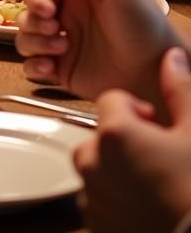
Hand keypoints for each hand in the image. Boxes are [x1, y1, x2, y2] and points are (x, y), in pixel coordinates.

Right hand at [16, 0, 182, 108]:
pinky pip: (31, 67)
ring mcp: (61, 44)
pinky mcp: (61, 70)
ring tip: (61, 48)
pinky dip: (33, 66)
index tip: (48, 7)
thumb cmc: (145, 25)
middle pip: (26, 12)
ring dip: (34, 42)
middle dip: (34, 20)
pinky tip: (50, 66)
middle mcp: (65, 17)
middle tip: (56, 27)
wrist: (157, 71)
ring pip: (24, 38)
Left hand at [74, 48, 190, 232]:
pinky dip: (116, 198)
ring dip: (119, 169)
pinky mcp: (95, 225)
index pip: (111, 100)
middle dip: (125, 140)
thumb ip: (180, 91)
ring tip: (156, 183)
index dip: (137, 109)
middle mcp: (93, 162)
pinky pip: (99, 201)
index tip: (158, 125)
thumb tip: (172, 56)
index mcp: (115, 134)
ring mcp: (92, 198)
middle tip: (160, 157)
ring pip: (97, 168)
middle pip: (99, 135)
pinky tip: (146, 206)